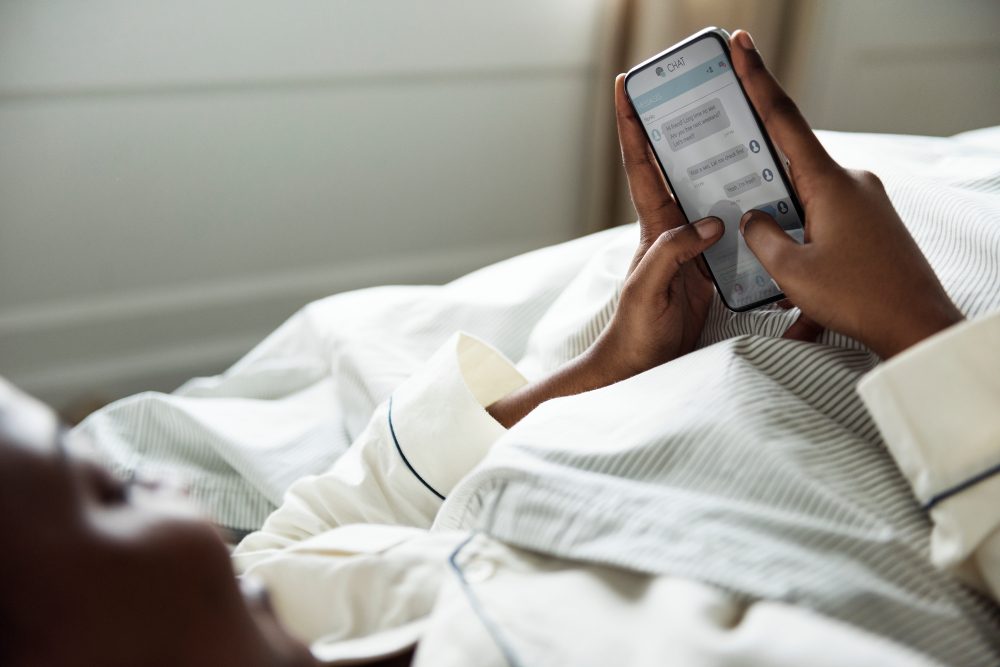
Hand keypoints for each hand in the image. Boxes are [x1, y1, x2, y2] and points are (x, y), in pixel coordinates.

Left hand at [486, 75, 725, 427]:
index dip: (632, 125)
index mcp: (652, 227)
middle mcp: (671, 227)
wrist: (645, 364)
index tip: (629, 85)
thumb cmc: (635, 331)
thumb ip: (671, 255)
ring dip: (717, 158)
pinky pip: (729, 223)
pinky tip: (763, 189)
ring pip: (706, 190)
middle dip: (679, 124)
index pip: (640, 166)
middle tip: (697, 87)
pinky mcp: (711, 262)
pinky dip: (742, 203)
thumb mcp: (648, 292)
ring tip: (737, 124)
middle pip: (674, 165)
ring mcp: (692, 243)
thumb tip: (710, 223)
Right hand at [730, 30, 962, 357]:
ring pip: (806, 204)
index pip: (783, 119)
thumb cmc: (859, 298)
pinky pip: (826, 225)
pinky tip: (799, 294)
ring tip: (775, 272)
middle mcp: (851, 184)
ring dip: (784, 233)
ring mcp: (865, 204)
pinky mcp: (872, 225)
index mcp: (829, 183)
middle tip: (732, 183)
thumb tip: (753, 218)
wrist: (917, 327)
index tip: (741, 46)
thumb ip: (761, 237)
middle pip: (789, 167)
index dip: (757, 79)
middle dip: (760, 181)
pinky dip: (806, 250)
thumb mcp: (791, 271)